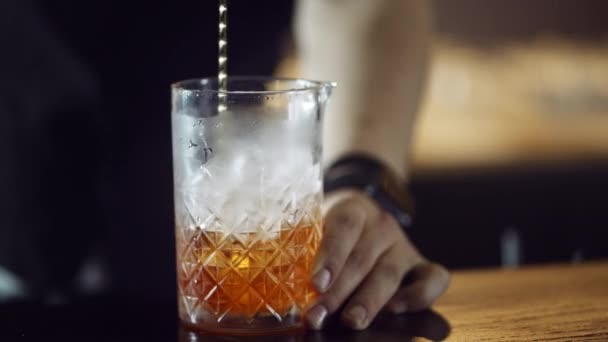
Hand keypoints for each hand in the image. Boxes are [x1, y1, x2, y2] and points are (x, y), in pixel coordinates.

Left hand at [306, 190, 449, 329]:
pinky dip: (419, 295)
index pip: (344, 227)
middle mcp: (382, 225)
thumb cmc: (333, 232)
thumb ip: (305, 248)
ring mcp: (404, 245)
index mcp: (354, 209)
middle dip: (338, 291)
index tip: (316, 282)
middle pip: (362, 259)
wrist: (365, 218)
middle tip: (319, 315)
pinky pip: (434, 278)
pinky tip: (396, 309)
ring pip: (389, 274)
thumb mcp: (317, 227)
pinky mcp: (422, 264)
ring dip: (369, 301)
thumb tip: (279, 282)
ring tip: (351, 321)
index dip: (331, 255)